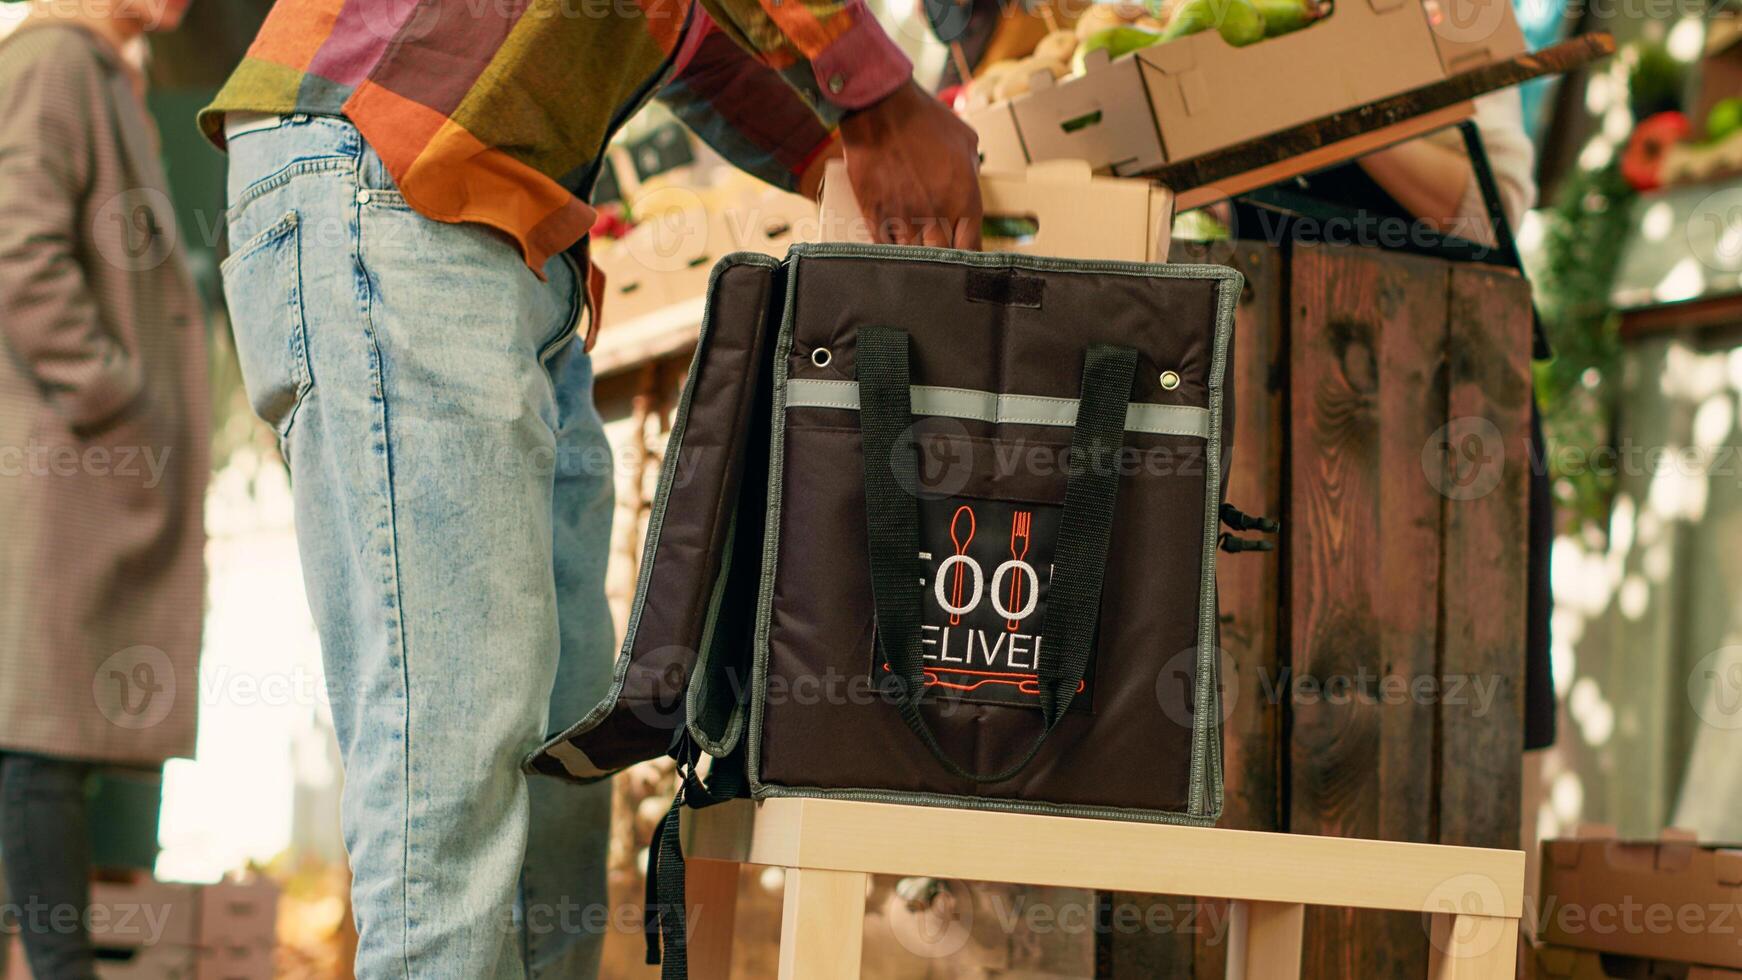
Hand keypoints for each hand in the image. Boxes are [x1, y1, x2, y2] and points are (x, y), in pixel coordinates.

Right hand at [838, 82, 982, 249]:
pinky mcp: (875, 216)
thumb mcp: (966, 140)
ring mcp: (904, 218)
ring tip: (917, 256)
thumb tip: (970, 186)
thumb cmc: (924, 118)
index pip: (972, 250)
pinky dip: (890, 250)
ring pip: (913, 258)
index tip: (965, 261)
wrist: (881, 107)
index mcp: (964, 199)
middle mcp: (936, 214)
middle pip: (944, 260)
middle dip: (943, 262)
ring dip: (916, 259)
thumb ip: (973, 171)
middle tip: (940, 258)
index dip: (969, 260)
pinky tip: (893, 247)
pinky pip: (885, 248)